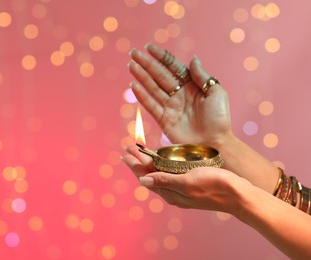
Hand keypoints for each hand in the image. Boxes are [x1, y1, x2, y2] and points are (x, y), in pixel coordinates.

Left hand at [123, 144, 251, 213]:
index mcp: (170, 193)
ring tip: (139, 152)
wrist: (238, 195)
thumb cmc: (214, 186)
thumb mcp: (187, 182)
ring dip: (148, 162)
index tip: (126, 152)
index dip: (134, 164)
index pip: (145, 176)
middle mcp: (173, 192)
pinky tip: (161, 161)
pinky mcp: (190, 184)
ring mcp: (181, 188)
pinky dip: (161, 166)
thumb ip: (164, 181)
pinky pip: (170, 174)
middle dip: (138, 161)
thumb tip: (142, 180)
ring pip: (159, 174)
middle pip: (150, 174)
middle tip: (128, 148)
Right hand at [128, 43, 231, 147]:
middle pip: (159, 75)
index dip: (161, 57)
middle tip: (133, 53)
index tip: (149, 47)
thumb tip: (193, 59)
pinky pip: (151, 105)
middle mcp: (179, 94)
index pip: (173, 67)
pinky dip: (142, 96)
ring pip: (153, 88)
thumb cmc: (219, 119)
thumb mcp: (216, 93)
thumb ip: (202, 76)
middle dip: (146, 64)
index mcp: (192, 85)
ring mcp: (170, 107)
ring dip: (141, 76)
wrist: (215, 143)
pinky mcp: (164, 120)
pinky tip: (133, 85)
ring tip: (131, 65)